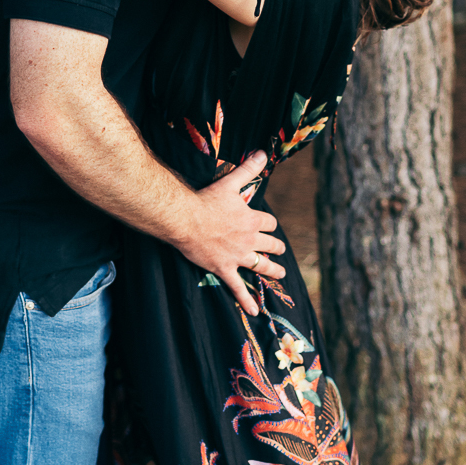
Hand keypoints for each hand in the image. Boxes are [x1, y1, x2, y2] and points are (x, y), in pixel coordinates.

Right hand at [174, 150, 285, 315]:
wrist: (185, 219)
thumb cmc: (206, 200)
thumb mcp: (229, 182)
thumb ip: (248, 168)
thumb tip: (262, 153)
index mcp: (251, 220)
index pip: (269, 223)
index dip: (270, 224)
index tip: (268, 225)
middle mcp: (249, 240)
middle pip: (270, 245)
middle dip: (276, 248)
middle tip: (280, 251)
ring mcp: (237, 256)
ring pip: (260, 266)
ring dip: (272, 270)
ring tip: (280, 274)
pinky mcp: (224, 269)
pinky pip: (238, 288)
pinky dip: (247, 300)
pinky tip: (255, 311)